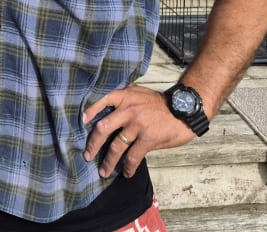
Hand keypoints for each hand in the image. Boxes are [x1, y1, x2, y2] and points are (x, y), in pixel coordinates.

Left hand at [81, 84, 195, 178]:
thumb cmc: (161, 104)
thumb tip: (107, 113)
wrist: (185, 109)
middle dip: (93, 144)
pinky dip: (128, 167)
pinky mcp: (148, 138)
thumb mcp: (140, 94)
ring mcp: (138, 124)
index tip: (81, 122)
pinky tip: (126, 173)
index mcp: (125, 96)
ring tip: (104, 171)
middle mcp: (128, 109)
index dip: (90, 111)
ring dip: (108, 161)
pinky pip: (133, 156)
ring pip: (116, 146)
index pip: (102, 100)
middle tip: (87, 155)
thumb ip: (125, 100)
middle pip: (103, 128)